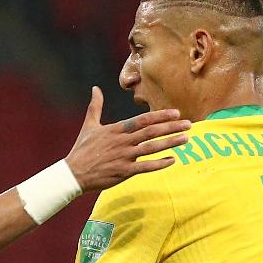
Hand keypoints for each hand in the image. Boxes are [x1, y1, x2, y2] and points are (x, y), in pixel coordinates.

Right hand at [65, 87, 189, 191]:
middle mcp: (123, 142)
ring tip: (186, 139)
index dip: (160, 116)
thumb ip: (95, 106)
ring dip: (170, 143)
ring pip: (151, 148)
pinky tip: (172, 160)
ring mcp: (124, 157)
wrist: (73, 173)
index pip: (142, 120)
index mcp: (116, 130)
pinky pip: (145, 167)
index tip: (176, 113)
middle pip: (151, 132)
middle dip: (171, 127)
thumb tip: (95, 88)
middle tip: (189, 124)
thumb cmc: (82, 149)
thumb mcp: (89, 125)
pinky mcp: (123, 172)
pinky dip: (159, 163)